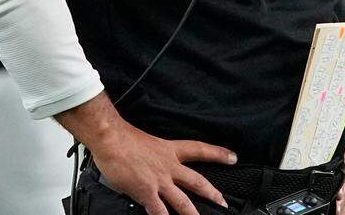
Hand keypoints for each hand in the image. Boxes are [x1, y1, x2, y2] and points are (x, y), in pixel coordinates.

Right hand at [89, 121, 236, 214]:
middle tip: (223, 202)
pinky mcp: (146, 192)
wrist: (111, 139)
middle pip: (197, 181)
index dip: (218, 154)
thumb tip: (153, 167)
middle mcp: (169, 166)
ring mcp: (159, 181)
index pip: (200, 150)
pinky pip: (159, 211)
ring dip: (192, 214)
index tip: (233, 157)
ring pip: (182, 201)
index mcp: (170, 150)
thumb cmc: (124, 138)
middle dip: (212, 193)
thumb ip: (155, 157)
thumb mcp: (149, 143)